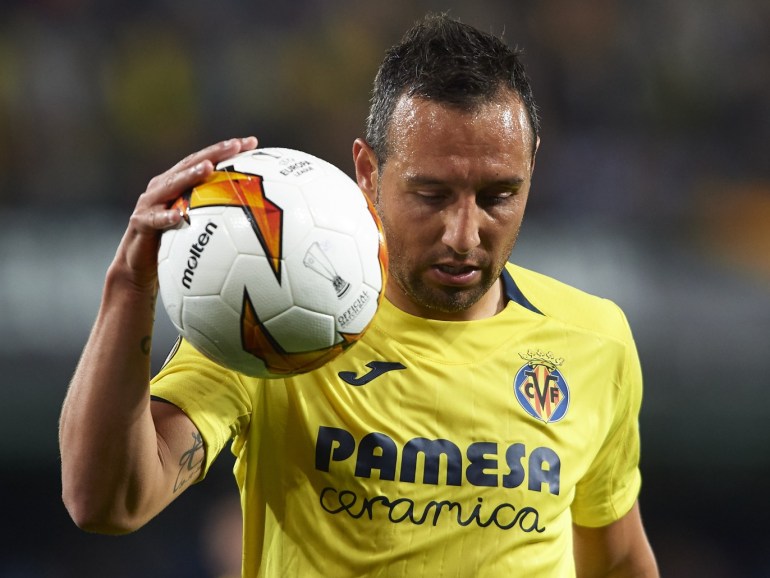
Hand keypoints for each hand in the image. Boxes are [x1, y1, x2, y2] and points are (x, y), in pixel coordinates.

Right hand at [115, 137, 258, 290]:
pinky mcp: (140, 223)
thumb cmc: (174, 247)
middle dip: (214, 152)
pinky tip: (178, 217)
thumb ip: (220, 218)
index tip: (252, 142)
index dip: (227, 149)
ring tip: (208, 168)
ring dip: (190, 175)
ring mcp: (150, 202)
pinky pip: (154, 219)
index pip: (206, 161)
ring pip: (171, 185)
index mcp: (179, 184)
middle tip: (236, 145)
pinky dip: (165, 217)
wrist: (139, 266)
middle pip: (191, 164)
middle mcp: (164, 187)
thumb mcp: (199, 228)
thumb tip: (259, 220)